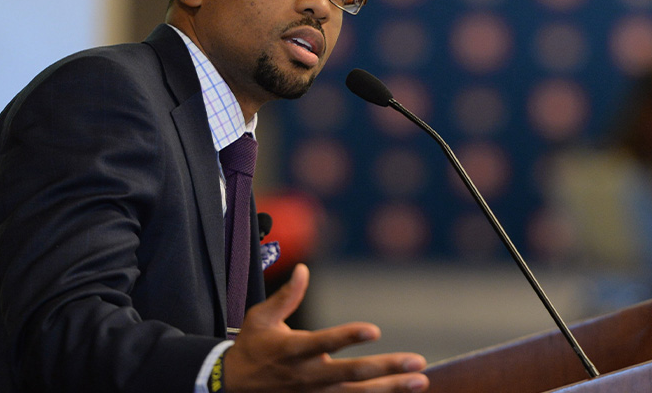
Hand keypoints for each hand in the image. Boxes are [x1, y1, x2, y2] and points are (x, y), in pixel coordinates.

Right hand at [223, 264, 429, 391]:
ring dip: (391, 389)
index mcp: (293, 350)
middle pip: (351, 374)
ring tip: (420, 381)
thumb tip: (305, 269)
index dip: (349, 337)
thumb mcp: (261, 318)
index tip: (375, 330)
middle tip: (417, 362)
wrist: (231, 388)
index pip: (324, 343)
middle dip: (387, 369)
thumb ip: (286, 296)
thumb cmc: (251, 348)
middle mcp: (307, 376)